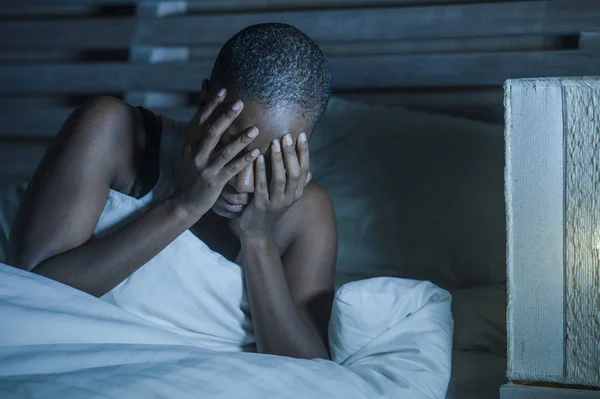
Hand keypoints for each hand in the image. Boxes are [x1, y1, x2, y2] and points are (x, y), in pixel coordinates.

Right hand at [173, 89, 259, 218]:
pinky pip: (232, 170)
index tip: (223, 90)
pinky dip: (244, 161)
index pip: (199, 120)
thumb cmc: (190, 174)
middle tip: (240, 103)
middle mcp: (195, 154)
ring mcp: (205, 169)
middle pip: (212, 132)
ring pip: (224, 151)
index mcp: (189, 144)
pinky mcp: (215, 182)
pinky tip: (256, 152)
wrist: (184, 203)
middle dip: (226, 116)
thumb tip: (201, 106)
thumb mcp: (188, 151)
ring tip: (256, 129)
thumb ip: (197, 132)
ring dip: (241, 139)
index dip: (210, 105)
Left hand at [239, 132, 309, 236]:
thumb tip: (308, 168)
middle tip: (287, 135)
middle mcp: (290, 197)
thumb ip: (295, 182)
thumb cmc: (270, 208)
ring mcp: (276, 203)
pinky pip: (262, 186)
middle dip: (292, 153)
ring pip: (280, 179)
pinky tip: (258, 158)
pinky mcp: (261, 206)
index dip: (304, 152)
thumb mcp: (286, 195)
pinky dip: (261, 171)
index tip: (302, 134)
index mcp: (297, 192)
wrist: (257, 231)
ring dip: (278, 160)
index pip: (305, 169)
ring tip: (275, 142)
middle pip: (295, 172)